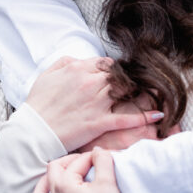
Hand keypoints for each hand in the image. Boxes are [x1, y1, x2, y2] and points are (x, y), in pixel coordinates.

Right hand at [26, 57, 160, 150]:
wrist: (33, 132)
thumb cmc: (38, 105)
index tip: (120, 76)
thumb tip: (80, 60)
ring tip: (155, 95)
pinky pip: (126, 118)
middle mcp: (90, 83)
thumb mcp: (47, 75)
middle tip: (142, 84)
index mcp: (78, 69)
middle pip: (121, 75)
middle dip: (131, 79)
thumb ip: (65, 62)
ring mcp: (96, 103)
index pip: (107, 63)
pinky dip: (144, 117)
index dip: (116, 70)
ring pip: (127, 92)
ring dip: (141, 93)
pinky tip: (158, 115)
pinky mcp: (99, 123)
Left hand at [31, 149, 122, 192]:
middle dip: (66, 164)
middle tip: (82, 163)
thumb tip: (97, 151)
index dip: (90, 157)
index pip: (74, 163)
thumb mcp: (107, 180)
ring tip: (50, 183)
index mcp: (64, 185)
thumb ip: (102, 160)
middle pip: (52, 173)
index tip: (102, 158)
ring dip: (43, 189)